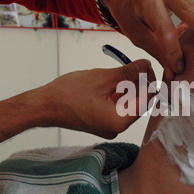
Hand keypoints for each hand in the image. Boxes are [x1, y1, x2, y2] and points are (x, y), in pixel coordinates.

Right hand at [0, 59, 155, 150]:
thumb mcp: (103, 78)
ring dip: (127, 87)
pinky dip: (117, 93)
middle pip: (139, 102)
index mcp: (120, 120)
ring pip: (128, 103)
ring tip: (118, 73)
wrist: (44, 106)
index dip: (150, 81)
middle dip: (138, 83)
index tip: (147, 66)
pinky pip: (117, 107)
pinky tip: (109, 83)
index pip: (147, 100)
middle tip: (135, 65)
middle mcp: (118, 128)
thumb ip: (128, 72)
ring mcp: (110, 127)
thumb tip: (146, 64)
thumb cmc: (68, 93)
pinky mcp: (103, 123)